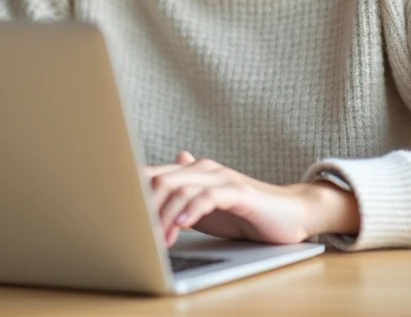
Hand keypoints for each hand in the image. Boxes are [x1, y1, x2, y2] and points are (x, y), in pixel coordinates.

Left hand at [144, 151, 359, 247]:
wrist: (290, 214)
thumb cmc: (245, 214)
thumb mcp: (203, 209)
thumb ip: (178, 200)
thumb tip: (150, 189)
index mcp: (192, 172)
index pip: (152, 176)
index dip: (133, 195)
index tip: (120, 218)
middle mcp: (204, 169)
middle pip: (160, 181)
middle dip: (144, 209)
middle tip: (137, 235)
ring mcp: (221, 178)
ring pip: (180, 190)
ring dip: (164, 217)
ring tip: (158, 240)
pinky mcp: (239, 193)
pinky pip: (208, 197)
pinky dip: (191, 210)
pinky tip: (182, 225)